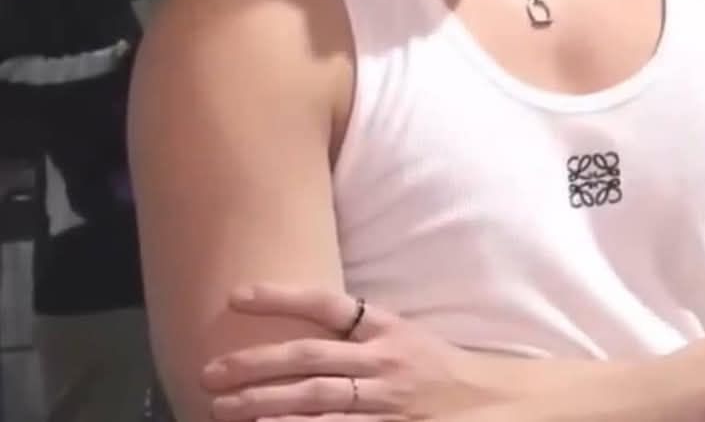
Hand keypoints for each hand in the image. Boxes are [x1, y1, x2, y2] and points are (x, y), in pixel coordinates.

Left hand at [203, 284, 485, 420]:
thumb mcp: (403, 336)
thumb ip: (360, 331)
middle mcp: (383, 360)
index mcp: (386, 327)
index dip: (282, 297)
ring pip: (315, 399)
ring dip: (264, 403)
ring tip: (223, 408)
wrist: (491, 402)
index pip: (327, 304)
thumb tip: (303, 322)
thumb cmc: (437, 368)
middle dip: (256, 362)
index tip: (236, 296)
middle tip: (212, 370)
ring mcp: (385, 400)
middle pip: (310, 356)